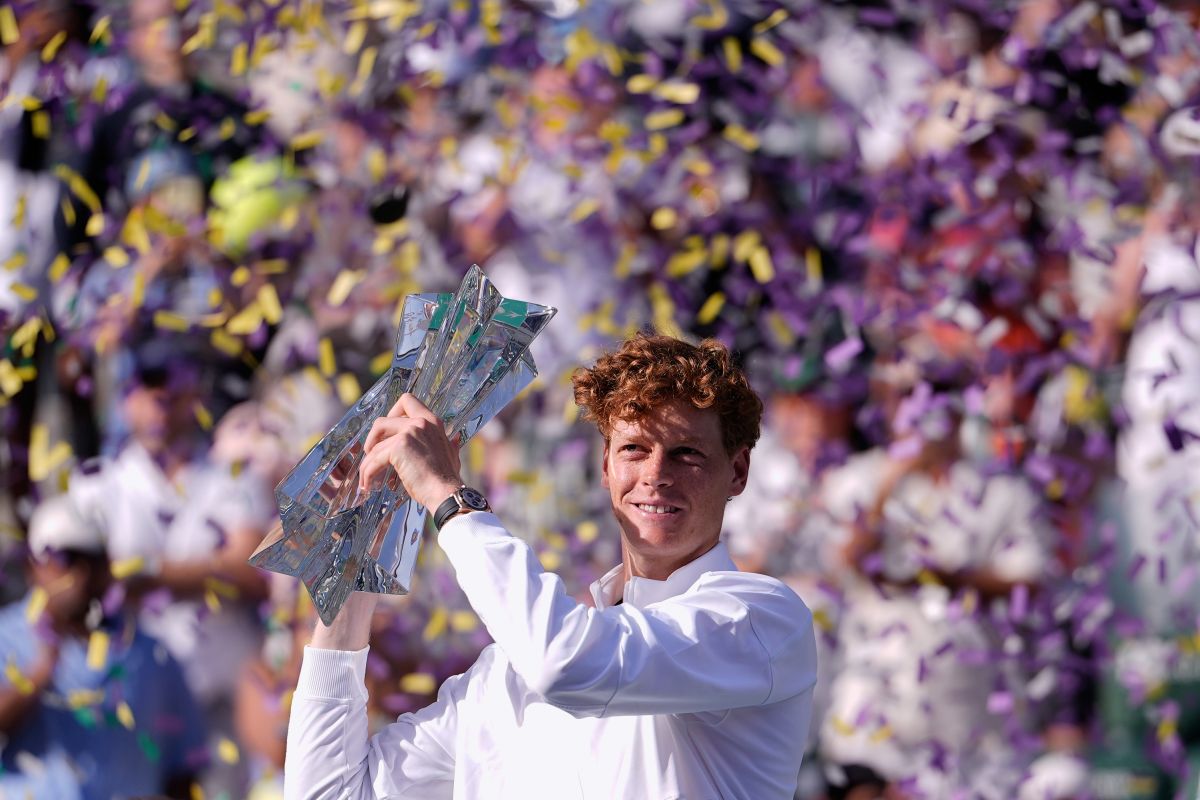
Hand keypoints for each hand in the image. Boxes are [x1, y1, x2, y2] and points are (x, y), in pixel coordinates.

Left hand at [357, 394, 462, 510]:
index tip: (388, 433)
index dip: (391, 414)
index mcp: (432, 421)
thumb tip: (454, 439)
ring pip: (375, 445)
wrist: (446, 493)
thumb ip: (450, 444)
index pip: (407, 401)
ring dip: (368, 462)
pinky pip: (374, 459)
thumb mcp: (452, 454)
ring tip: (367, 476)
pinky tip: (367, 484)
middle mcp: (420, 422)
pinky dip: (368, 473)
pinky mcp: (399, 447)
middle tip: (372, 454)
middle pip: (382, 421)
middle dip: (372, 438)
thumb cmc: (447, 479)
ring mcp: (409, 432)